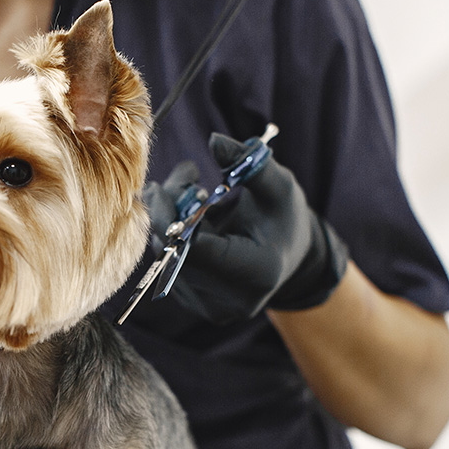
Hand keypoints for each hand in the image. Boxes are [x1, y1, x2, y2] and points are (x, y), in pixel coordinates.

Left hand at [143, 133, 347, 323]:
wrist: (287, 257)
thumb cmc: (283, 218)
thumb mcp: (278, 186)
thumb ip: (249, 164)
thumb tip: (215, 141)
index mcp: (256, 273)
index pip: (197, 250)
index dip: (172, 218)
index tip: (161, 187)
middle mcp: (231, 300)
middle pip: (176, 254)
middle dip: (168, 211)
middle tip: (182, 176)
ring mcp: (210, 308)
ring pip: (166, 259)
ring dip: (167, 219)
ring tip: (192, 190)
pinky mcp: (194, 304)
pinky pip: (168, 266)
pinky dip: (171, 235)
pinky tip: (191, 215)